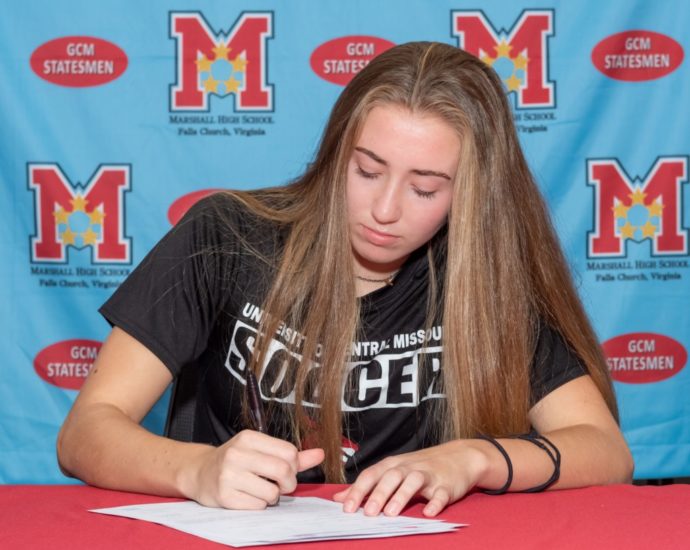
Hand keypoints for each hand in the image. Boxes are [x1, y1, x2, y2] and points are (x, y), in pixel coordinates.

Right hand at [185, 429, 323, 508]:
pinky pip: (257, 506)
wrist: (201, 473)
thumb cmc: (236, 461)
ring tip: (261, 490)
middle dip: (288, 483)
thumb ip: (292, 455)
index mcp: (249, 438)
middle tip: (281, 485)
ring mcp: (229, 475)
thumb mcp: (261, 451)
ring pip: (272, 492)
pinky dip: (258, 505)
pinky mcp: (224, 496)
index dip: (293, 466)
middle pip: (283, 470)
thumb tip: (320, 454)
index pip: (289, 452)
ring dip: (273, 496)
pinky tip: (248, 497)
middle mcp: (237, 454)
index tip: (286, 470)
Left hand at [333, 441, 488, 516]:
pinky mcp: (447, 485)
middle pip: (390, 477)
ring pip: (413, 482)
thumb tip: (339, 499)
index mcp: (393, 465)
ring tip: (390, 513)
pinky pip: (441, 494)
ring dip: (401, 497)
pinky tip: (429, 513)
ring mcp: (428, 475)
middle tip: (367, 513)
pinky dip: (435, 503)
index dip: (358, 490)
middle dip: (378, 494)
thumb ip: (367, 485)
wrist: (460, 456)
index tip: (346, 508)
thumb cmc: (421, 467)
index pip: (371, 475)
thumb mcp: (393, 471)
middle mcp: (408, 467)